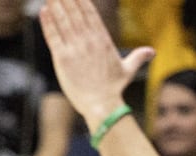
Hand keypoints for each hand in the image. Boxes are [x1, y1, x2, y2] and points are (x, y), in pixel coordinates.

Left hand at [39, 0, 153, 126]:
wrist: (102, 105)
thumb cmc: (113, 89)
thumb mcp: (128, 70)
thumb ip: (138, 57)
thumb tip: (152, 52)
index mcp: (103, 40)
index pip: (90, 14)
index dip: (82, 0)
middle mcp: (89, 40)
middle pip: (75, 13)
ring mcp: (75, 48)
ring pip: (63, 21)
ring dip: (55, 5)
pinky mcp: (62, 59)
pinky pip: (53, 37)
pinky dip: (47, 23)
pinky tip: (43, 11)